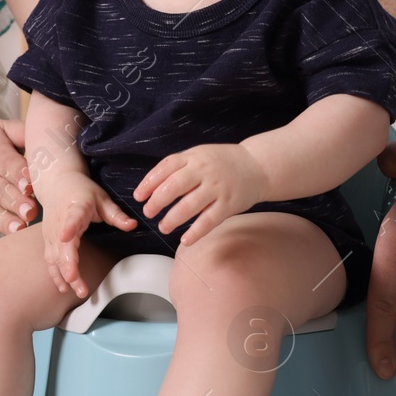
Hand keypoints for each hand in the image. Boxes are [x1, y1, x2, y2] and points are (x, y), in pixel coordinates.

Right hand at [36, 170, 135, 296]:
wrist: (57, 182)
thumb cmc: (81, 191)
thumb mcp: (102, 198)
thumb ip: (117, 214)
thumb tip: (133, 225)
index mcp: (74, 209)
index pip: (71, 219)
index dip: (68, 228)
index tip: (65, 237)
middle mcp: (59, 222)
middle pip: (62, 247)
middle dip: (69, 268)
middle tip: (80, 286)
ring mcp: (51, 232)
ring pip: (54, 257)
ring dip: (64, 275)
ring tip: (77, 291)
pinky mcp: (48, 239)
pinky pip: (50, 259)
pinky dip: (55, 274)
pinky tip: (63, 288)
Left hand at [133, 143, 265, 246]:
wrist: (257, 165)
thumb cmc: (222, 162)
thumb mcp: (199, 155)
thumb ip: (179, 167)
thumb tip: (152, 187)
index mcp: (193, 157)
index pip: (165, 168)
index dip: (149, 183)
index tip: (138, 196)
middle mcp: (204, 171)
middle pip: (174, 186)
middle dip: (157, 201)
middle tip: (148, 213)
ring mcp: (217, 188)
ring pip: (189, 205)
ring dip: (173, 219)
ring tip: (163, 227)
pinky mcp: (229, 204)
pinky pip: (209, 220)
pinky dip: (196, 232)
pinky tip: (185, 240)